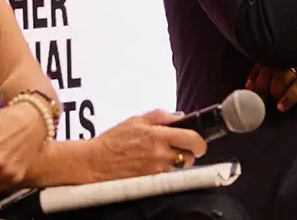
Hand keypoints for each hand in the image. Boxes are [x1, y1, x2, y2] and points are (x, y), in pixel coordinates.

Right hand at [90, 110, 206, 181]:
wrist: (96, 162)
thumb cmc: (114, 140)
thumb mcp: (137, 120)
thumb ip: (161, 116)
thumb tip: (180, 116)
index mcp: (159, 136)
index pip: (192, 139)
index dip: (200, 140)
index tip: (198, 138)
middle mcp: (160, 154)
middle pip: (191, 156)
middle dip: (190, 151)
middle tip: (182, 146)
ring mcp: (156, 169)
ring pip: (180, 166)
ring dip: (177, 160)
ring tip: (163, 153)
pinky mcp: (151, 180)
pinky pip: (167, 174)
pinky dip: (166, 168)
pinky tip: (153, 162)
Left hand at [261, 24, 296, 111]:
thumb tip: (289, 64)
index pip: (270, 53)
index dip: (256, 70)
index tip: (249, 84)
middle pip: (271, 64)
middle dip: (259, 84)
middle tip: (254, 98)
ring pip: (282, 75)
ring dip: (272, 92)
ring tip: (268, 104)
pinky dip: (290, 97)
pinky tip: (284, 106)